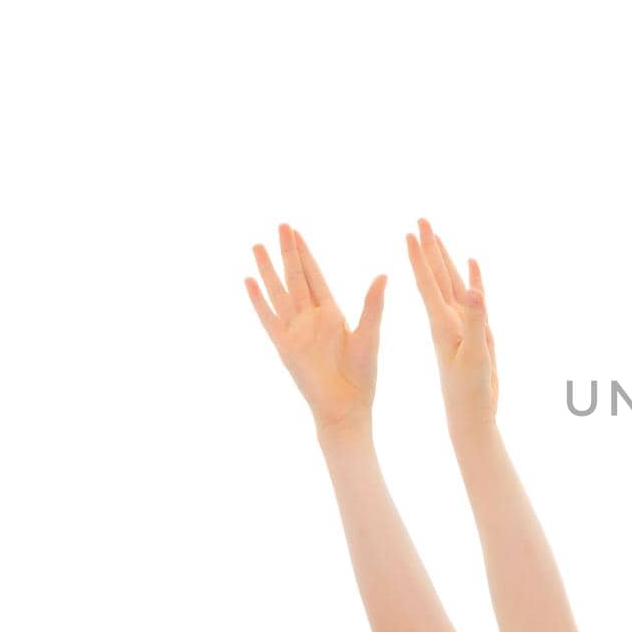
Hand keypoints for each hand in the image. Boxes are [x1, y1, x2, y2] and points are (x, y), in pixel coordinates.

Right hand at [246, 224, 387, 436]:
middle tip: (280, 225)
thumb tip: (383, 274)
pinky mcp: (284, 346)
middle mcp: (310, 318)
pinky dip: (258, 300)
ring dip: (268, 269)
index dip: (305, 254)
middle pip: (295, 277)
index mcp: (332, 313)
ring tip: (257, 246)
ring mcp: (295, 331)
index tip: (296, 232)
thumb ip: (373, 304)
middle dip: (288, 252)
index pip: (315, 275)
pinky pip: (268, 318)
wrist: (346, 405)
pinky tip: (248, 280)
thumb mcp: (370, 334)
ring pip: (278, 292)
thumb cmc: (362, 375)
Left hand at [406, 216, 497, 431]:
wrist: (470, 415)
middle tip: (420, 221)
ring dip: (443, 261)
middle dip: (429, 249)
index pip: (427, 282)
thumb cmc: (469, 389)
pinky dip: (471, 281)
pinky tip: (470, 271)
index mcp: (442, 322)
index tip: (410, 232)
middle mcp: (448, 319)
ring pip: (450, 285)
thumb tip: (473, 289)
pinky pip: (470, 300)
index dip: (420, 256)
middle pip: (435, 277)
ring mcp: (459, 326)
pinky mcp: (471, 334)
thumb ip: (475, 320)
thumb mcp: (474, 354)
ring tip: (437, 238)